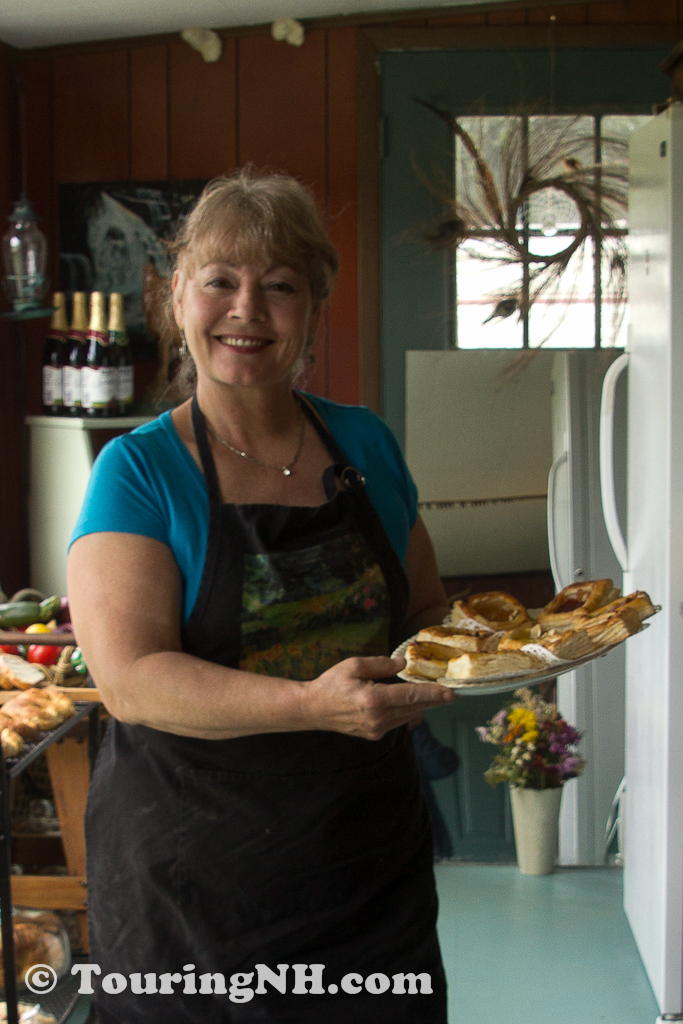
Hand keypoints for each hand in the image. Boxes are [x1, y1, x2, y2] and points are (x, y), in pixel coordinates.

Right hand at [303, 655, 455, 740]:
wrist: (313, 710)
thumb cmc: (331, 684)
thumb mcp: (353, 665)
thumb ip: (381, 664)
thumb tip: (403, 664)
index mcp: (374, 700)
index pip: (411, 696)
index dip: (433, 694)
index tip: (451, 693)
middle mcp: (378, 718)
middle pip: (414, 707)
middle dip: (432, 700)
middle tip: (449, 693)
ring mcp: (377, 729)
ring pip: (408, 716)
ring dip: (420, 705)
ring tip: (429, 695)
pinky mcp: (374, 735)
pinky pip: (398, 721)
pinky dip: (406, 711)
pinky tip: (408, 703)